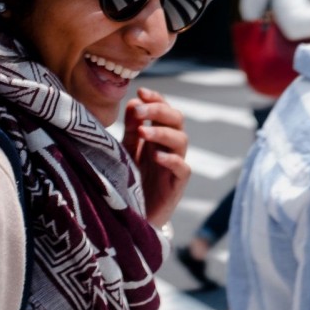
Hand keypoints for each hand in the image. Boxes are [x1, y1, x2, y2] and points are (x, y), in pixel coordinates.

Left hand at [122, 88, 190, 227]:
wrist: (134, 217)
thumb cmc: (131, 181)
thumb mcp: (127, 151)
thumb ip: (131, 129)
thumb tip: (133, 102)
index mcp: (157, 135)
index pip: (164, 110)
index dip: (156, 99)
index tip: (141, 92)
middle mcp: (168, 147)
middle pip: (176, 120)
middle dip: (159, 111)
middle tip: (139, 111)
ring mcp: (174, 165)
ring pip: (181, 140)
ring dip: (162, 133)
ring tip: (143, 134)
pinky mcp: (177, 185)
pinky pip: (183, 168)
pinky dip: (171, 160)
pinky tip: (156, 157)